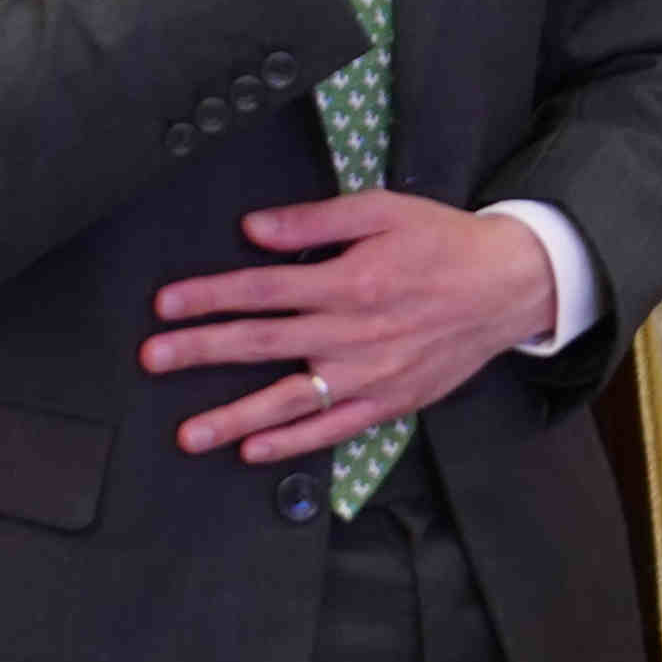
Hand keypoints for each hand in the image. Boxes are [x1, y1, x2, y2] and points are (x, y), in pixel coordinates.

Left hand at [148, 194, 562, 459]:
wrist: (507, 287)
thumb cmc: (443, 243)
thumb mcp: (383, 210)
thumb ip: (316, 220)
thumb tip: (256, 229)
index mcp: (349, 280)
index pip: (263, 290)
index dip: (209, 296)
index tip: (166, 304)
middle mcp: (353, 332)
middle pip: (263, 344)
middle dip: (202, 352)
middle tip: (154, 359)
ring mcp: (370, 374)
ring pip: (290, 399)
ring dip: (235, 417)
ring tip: (189, 434)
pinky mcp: (389, 401)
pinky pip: (332, 428)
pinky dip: (293, 443)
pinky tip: (254, 451)